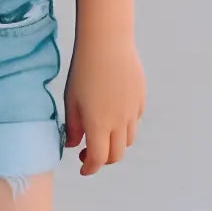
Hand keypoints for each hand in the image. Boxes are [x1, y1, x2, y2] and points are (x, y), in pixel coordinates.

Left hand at [64, 35, 144, 175]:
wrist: (107, 42)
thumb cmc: (83, 69)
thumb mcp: (71, 99)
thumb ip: (72, 126)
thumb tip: (73, 144)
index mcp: (99, 124)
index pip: (98, 159)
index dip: (89, 168)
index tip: (82, 168)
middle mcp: (120, 122)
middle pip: (116, 155)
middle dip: (102, 159)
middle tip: (88, 153)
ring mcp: (133, 110)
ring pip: (128, 140)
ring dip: (115, 144)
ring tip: (101, 133)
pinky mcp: (140, 98)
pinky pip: (135, 121)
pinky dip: (125, 126)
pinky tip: (113, 114)